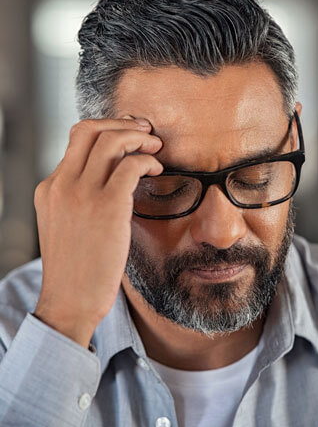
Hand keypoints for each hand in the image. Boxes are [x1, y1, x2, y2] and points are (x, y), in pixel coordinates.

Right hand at [33, 116, 162, 347]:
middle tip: (145, 132)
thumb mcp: (66, 226)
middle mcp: (61, 185)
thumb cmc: (76, 269)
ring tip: (156, 148)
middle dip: (122, 124)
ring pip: (111, 140)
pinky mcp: (106, 207)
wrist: (70, 302)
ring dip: (139, 138)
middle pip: (90, 129)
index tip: (128, 134)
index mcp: (50, 188)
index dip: (106, 129)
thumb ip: (78, 199)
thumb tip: (113, 178)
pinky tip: (157, 170)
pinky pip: (131, 165)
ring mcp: (81, 194)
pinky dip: (148, 160)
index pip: (76, 140)